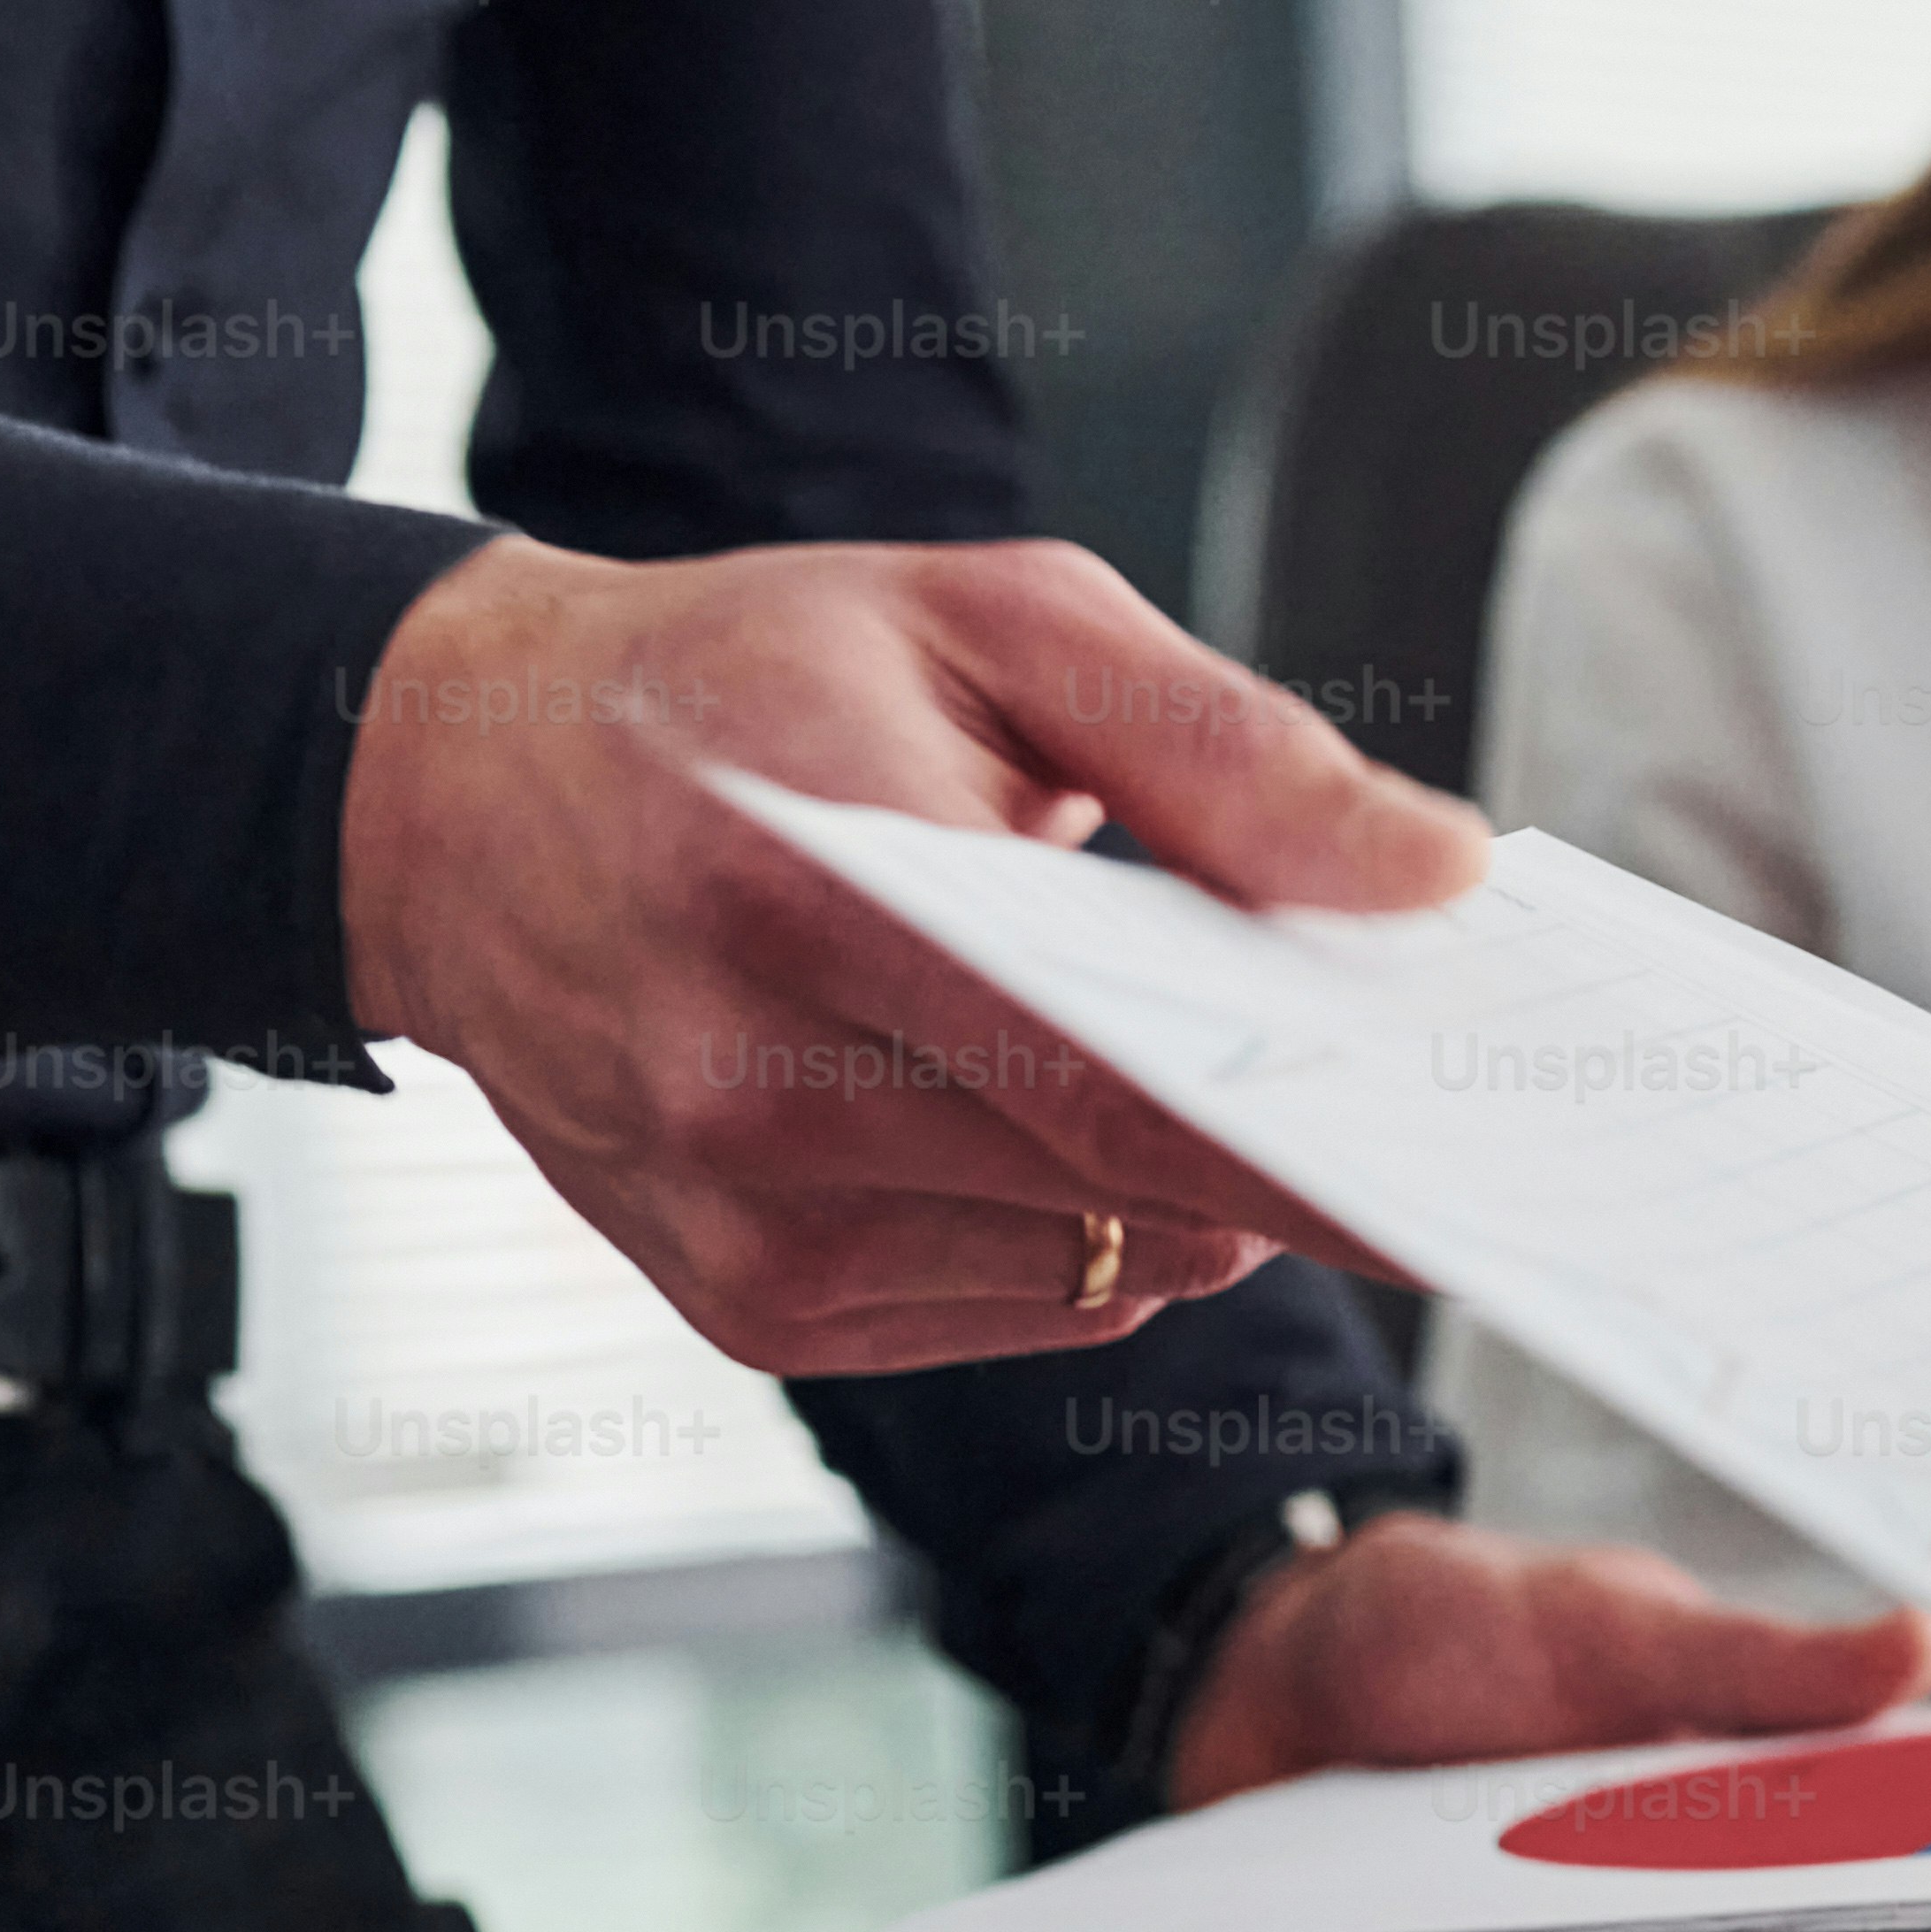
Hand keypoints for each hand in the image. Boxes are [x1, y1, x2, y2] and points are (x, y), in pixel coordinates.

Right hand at [340, 534, 1485, 1372]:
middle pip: (1128, 1187)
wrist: (457, 791)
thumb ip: (1227, 751)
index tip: (1473, 1171)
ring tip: (1124, 1033)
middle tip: (1370, 1066)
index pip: (1116, 1075)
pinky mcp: (749, 1308)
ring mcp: (740, 1219)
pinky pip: (1021, 1305)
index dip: (1315, 1142)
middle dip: (1288, 1142)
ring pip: (1099, 1262)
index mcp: (809, 877)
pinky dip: (1074, 1221)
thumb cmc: (740, 687)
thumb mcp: (993, 623)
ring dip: (1179, 1178)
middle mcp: (747, 1078)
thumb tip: (1432, 874)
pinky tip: (1006, 1101)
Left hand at [1166, 1516, 1930, 1931]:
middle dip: (1634, 1920)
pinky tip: (1364, 1930)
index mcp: (1746, 1809)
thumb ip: (1758, 1663)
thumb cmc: (1459, 1627)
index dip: (1900, 1890)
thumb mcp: (1606, 1619)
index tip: (1888, 1884)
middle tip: (1556, 1844)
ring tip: (1419, 1864)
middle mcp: (1681, 1914)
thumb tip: (1923, 1644)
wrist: (1271, 1677)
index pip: (1862, 1872)